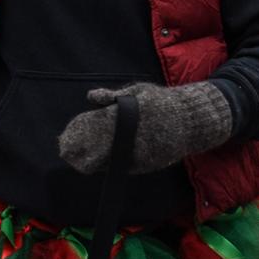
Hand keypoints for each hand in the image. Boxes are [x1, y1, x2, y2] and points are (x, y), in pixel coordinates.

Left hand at [56, 80, 232, 175]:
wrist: (192, 121)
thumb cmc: (161, 102)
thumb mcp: (138, 92)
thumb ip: (113, 96)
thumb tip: (90, 97)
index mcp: (132, 114)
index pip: (100, 125)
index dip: (82, 133)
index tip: (67, 137)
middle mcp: (137, 134)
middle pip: (103, 146)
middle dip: (83, 150)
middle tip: (65, 152)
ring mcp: (144, 151)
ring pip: (113, 160)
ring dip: (94, 160)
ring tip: (76, 161)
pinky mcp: (150, 164)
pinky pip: (125, 167)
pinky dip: (110, 165)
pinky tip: (97, 163)